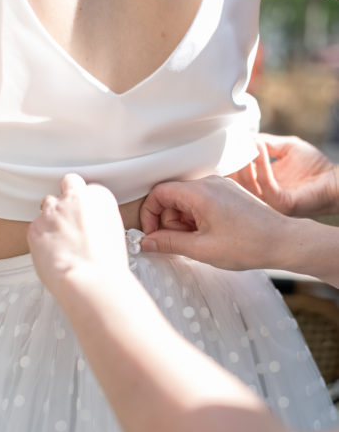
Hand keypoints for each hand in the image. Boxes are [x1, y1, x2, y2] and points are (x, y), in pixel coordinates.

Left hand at [27, 174, 128, 301]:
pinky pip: (36, 227)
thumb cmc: (107, 264)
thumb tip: (92, 225)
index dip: (87, 204)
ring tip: (62, 241)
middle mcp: (75, 198)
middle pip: (68, 185)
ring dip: (53, 218)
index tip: (87, 216)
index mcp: (99, 197)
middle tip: (72, 219)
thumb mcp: (114, 233)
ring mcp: (52, 211)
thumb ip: (99, 220)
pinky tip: (53, 253)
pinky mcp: (35, 227)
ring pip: (48, 205)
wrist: (90, 280)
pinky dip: (42, 238)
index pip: (90, 189)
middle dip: (68, 198)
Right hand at [140, 175, 290, 269]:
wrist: (283, 241)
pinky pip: (202, 202)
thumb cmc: (247, 245)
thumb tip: (146, 242)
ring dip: (184, 222)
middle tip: (181, 243)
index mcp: (200, 192)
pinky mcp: (229, 194)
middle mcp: (209, 182)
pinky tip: (210, 236)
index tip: (152, 235)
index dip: (150, 215)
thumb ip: (169, 243)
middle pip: (172, 197)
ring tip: (200, 242)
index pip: (159, 193)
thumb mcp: (201, 249)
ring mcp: (221, 186)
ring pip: (187, 201)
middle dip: (169, 222)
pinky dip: (198, 219)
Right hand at [232, 134, 337, 216]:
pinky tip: (261, 150)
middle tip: (232, 144)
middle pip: (238, 183)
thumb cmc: (314, 167)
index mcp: (261, 184)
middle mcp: (262, 196)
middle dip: (234, 163)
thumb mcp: (286, 148)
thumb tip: (246, 136)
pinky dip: (262, 166)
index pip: (239, 175)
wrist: (335, 181)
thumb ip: (267, 143)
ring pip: (248, 185)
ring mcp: (270, 202)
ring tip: (246, 145)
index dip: (232, 160)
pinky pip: (266, 185)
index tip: (228, 143)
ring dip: (246, 163)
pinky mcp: (281, 204)